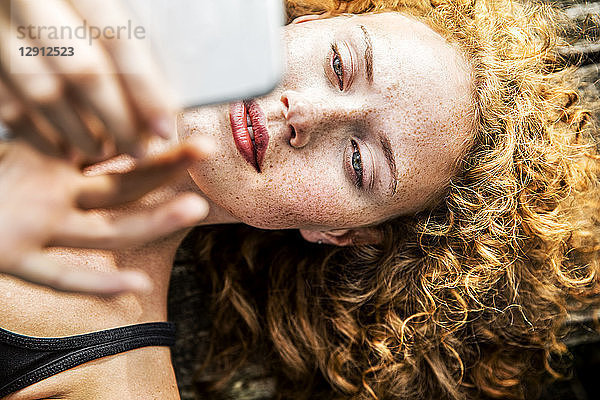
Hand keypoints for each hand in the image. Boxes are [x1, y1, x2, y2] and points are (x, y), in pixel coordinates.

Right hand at [0, 0, 175, 161]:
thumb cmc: (70, 4)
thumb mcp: (98, 6)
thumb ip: (126, 43)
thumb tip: (163, 99)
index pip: (117, 41)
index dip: (145, 90)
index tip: (165, 127)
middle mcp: (32, 4)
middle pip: (83, 71)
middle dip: (117, 120)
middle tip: (138, 150)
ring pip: (43, 92)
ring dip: (79, 133)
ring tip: (103, 152)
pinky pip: (9, 105)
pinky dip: (39, 135)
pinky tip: (63, 150)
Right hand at [0, 137, 211, 294]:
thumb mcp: (23, 156)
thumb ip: (59, 148)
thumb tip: (111, 140)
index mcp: (51, 161)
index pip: (114, 151)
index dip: (154, 145)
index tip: (191, 136)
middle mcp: (49, 190)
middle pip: (121, 184)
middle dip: (165, 168)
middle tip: (204, 149)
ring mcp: (33, 226)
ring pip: (109, 231)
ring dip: (155, 222)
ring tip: (197, 209)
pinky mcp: (9, 258)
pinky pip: (63, 278)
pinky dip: (100, 285)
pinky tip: (138, 288)